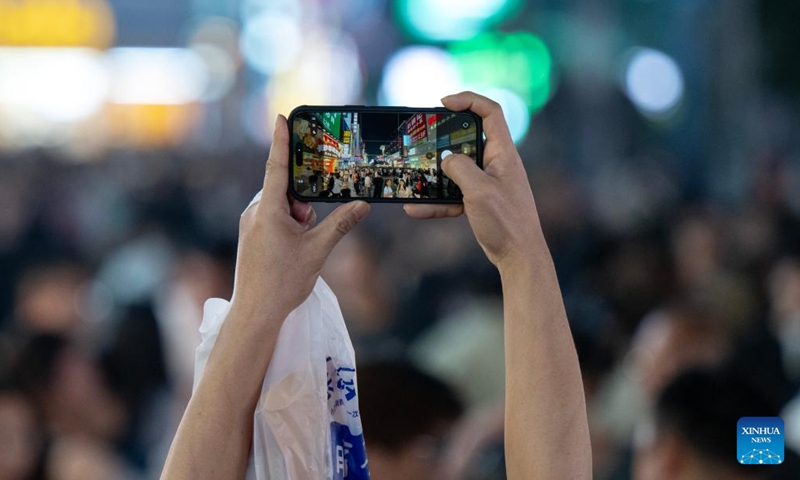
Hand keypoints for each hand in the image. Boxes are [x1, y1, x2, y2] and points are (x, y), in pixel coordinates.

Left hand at [231, 115, 369, 320]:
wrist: (256, 313)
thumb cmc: (283, 282)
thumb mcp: (318, 251)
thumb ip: (340, 224)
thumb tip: (362, 205)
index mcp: (268, 210)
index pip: (277, 166)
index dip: (281, 141)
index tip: (282, 117)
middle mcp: (255, 212)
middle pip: (285, 189)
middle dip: (304, 202)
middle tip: (311, 225)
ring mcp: (252, 224)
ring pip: (282, 206)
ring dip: (298, 217)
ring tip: (303, 244)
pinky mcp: (252, 236)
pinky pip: (275, 218)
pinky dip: (290, 225)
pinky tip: (296, 247)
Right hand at [404, 92, 544, 270]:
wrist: (519, 257)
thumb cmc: (507, 222)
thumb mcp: (479, 191)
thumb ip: (460, 169)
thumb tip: (447, 160)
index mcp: (503, 153)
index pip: (490, 112)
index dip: (468, 100)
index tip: (443, 103)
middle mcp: (497, 163)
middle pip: (468, 139)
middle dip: (444, 140)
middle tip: (423, 139)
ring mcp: (488, 182)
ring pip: (457, 170)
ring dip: (435, 175)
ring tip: (413, 178)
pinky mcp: (481, 201)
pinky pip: (454, 195)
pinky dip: (437, 201)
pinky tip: (415, 209)